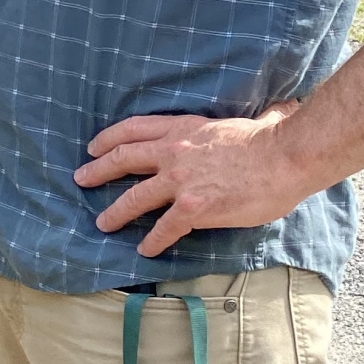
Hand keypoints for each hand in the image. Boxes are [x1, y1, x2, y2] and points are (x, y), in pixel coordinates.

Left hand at [72, 102, 304, 256]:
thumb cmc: (264, 140)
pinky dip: (152, 240)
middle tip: (81, 179)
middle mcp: (172, 151)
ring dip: (115, 211)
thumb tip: (247, 114)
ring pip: (135, 197)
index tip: (94, 147)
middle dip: (98, 171)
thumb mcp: (224, 124)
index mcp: (180, 128)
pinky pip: (164, 228)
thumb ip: (214, 128)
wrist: (282, 158)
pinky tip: (145, 249)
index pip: (132, 129)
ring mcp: (180, 180)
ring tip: (102, 222)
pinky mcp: (193, 208)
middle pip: (124, 159)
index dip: (109, 138)